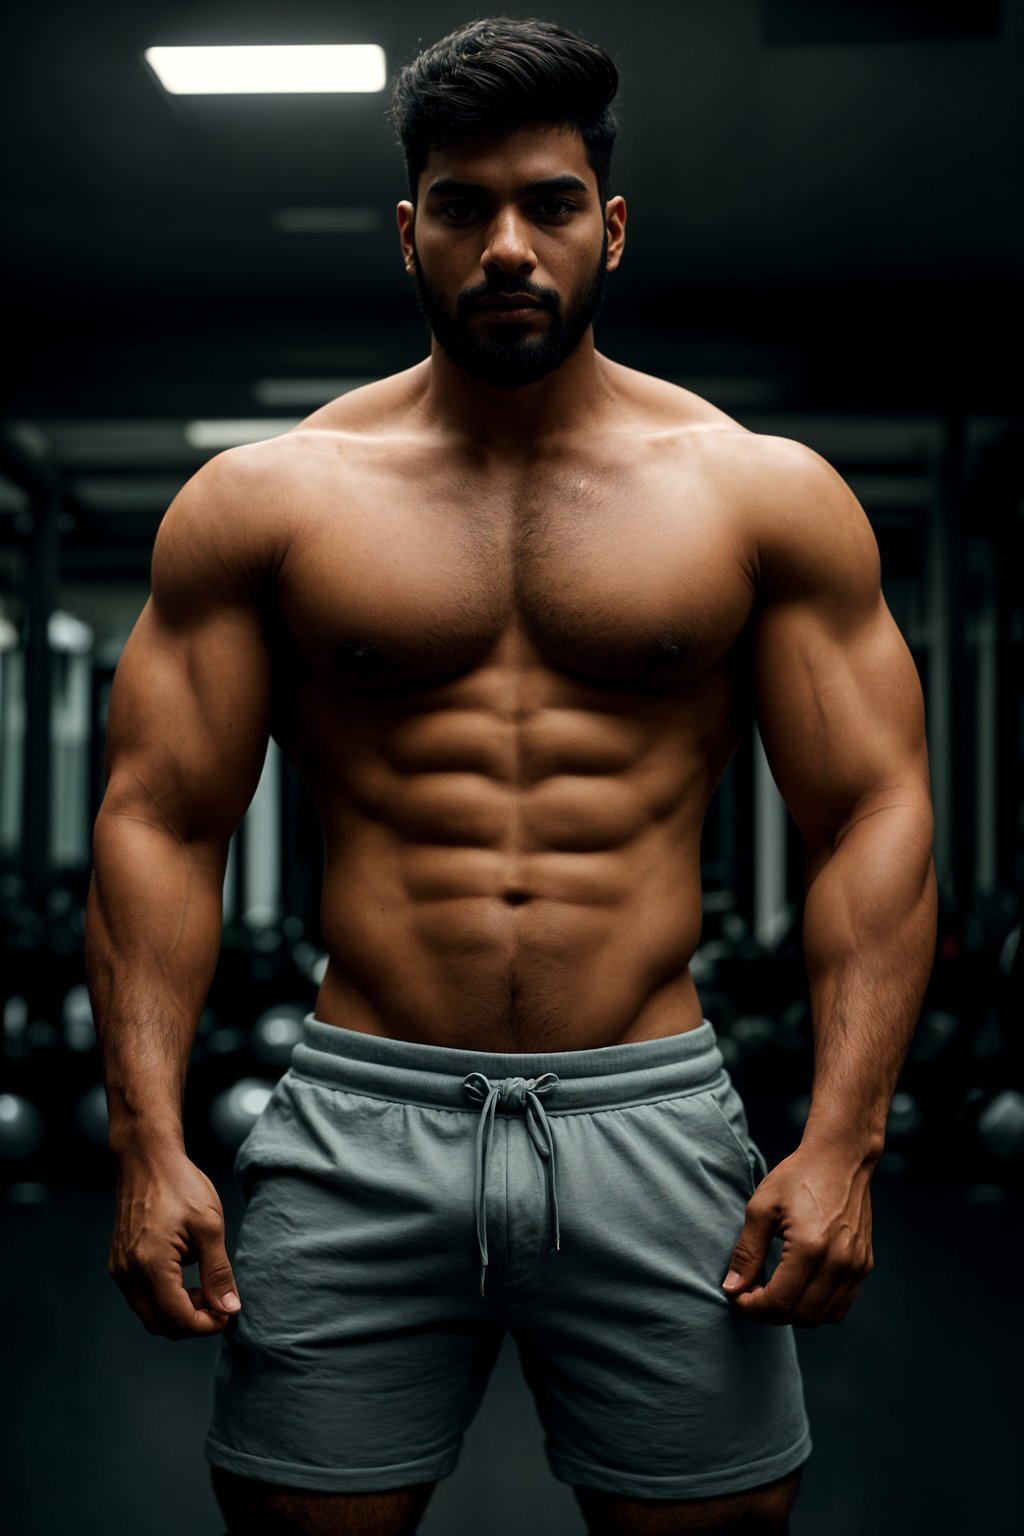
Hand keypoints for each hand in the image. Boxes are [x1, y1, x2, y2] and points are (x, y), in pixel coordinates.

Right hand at [108, 1145, 241, 1339]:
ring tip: (204, 1285)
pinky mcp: (119, 1262)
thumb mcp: (210, 1226)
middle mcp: (127, 1273)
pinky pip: (141, 1297)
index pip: (178, 1319)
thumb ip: (218, 1273)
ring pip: (149, 1313)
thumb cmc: (180, 1185)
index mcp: (150, 1265)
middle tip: (218, 1299)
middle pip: (160, 1324)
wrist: (147, 1159)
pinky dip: (165, 1298)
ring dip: (178, 1311)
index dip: (206, 1324)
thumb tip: (229, 1309)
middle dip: (193, 1321)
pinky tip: (185, 1274)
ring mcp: (119, 1269)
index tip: (227, 1311)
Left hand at [721, 1143, 874, 1325]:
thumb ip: (747, 1252)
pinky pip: (840, 1306)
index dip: (753, 1307)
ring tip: (773, 1292)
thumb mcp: (761, 1208)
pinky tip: (798, 1289)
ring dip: (793, 1314)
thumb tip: (732, 1288)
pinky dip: (817, 1308)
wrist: (840, 1158)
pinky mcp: (864, 1265)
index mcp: (810, 1248)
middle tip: (752, 1293)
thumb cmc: (797, 1177)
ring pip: (822, 1317)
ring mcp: (856, 1266)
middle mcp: (839, 1262)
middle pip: (800, 1315)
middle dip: (770, 1313)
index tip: (738, 1296)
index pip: (779, 1302)